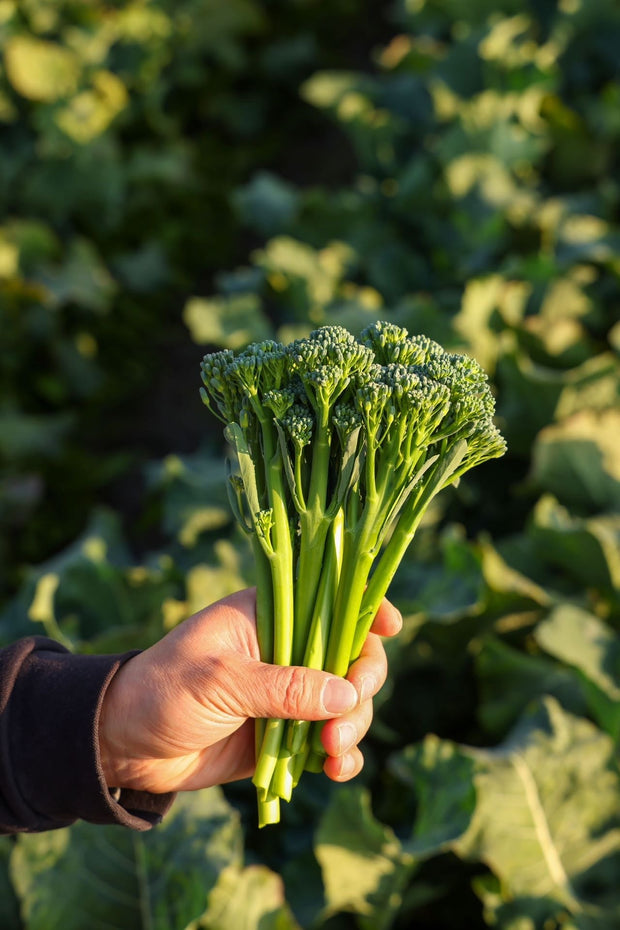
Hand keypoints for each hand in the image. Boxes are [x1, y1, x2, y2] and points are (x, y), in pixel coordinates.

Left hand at [98, 588, 401, 793]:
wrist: (125, 746)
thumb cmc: (162, 691)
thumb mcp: (219, 682)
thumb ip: (283, 688)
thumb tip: (347, 696)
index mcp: (269, 614)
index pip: (329, 599)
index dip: (365, 607)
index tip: (392, 626)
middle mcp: (287, 649)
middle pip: (352, 656)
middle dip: (361, 688)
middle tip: (342, 723)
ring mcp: (290, 694)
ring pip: (348, 703)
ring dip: (352, 728)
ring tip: (330, 755)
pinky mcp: (286, 735)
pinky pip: (329, 742)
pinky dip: (341, 757)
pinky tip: (335, 771)